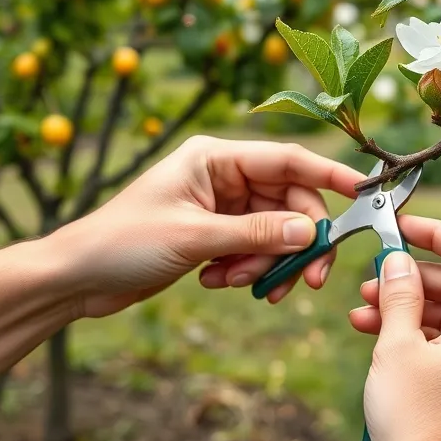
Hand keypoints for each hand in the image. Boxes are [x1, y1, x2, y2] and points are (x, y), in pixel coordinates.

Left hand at [49, 137, 362, 317]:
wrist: (76, 278)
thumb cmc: (122, 242)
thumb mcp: (195, 238)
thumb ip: (256, 234)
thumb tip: (310, 232)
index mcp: (215, 157)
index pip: (287, 160)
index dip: (328, 177)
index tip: (364, 193)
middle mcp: (223, 176)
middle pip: (288, 204)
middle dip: (295, 243)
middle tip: (304, 280)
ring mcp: (219, 206)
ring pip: (273, 232)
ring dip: (265, 262)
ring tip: (235, 282)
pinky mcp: (214, 234)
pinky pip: (252, 249)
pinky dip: (245, 269)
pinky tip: (215, 281)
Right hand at [348, 217, 440, 440]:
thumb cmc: (417, 426)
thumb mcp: (397, 345)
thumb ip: (399, 292)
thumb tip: (398, 260)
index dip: (435, 233)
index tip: (401, 225)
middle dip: (412, 280)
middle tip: (370, 282)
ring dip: (410, 311)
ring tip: (363, 314)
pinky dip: (422, 341)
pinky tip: (381, 341)